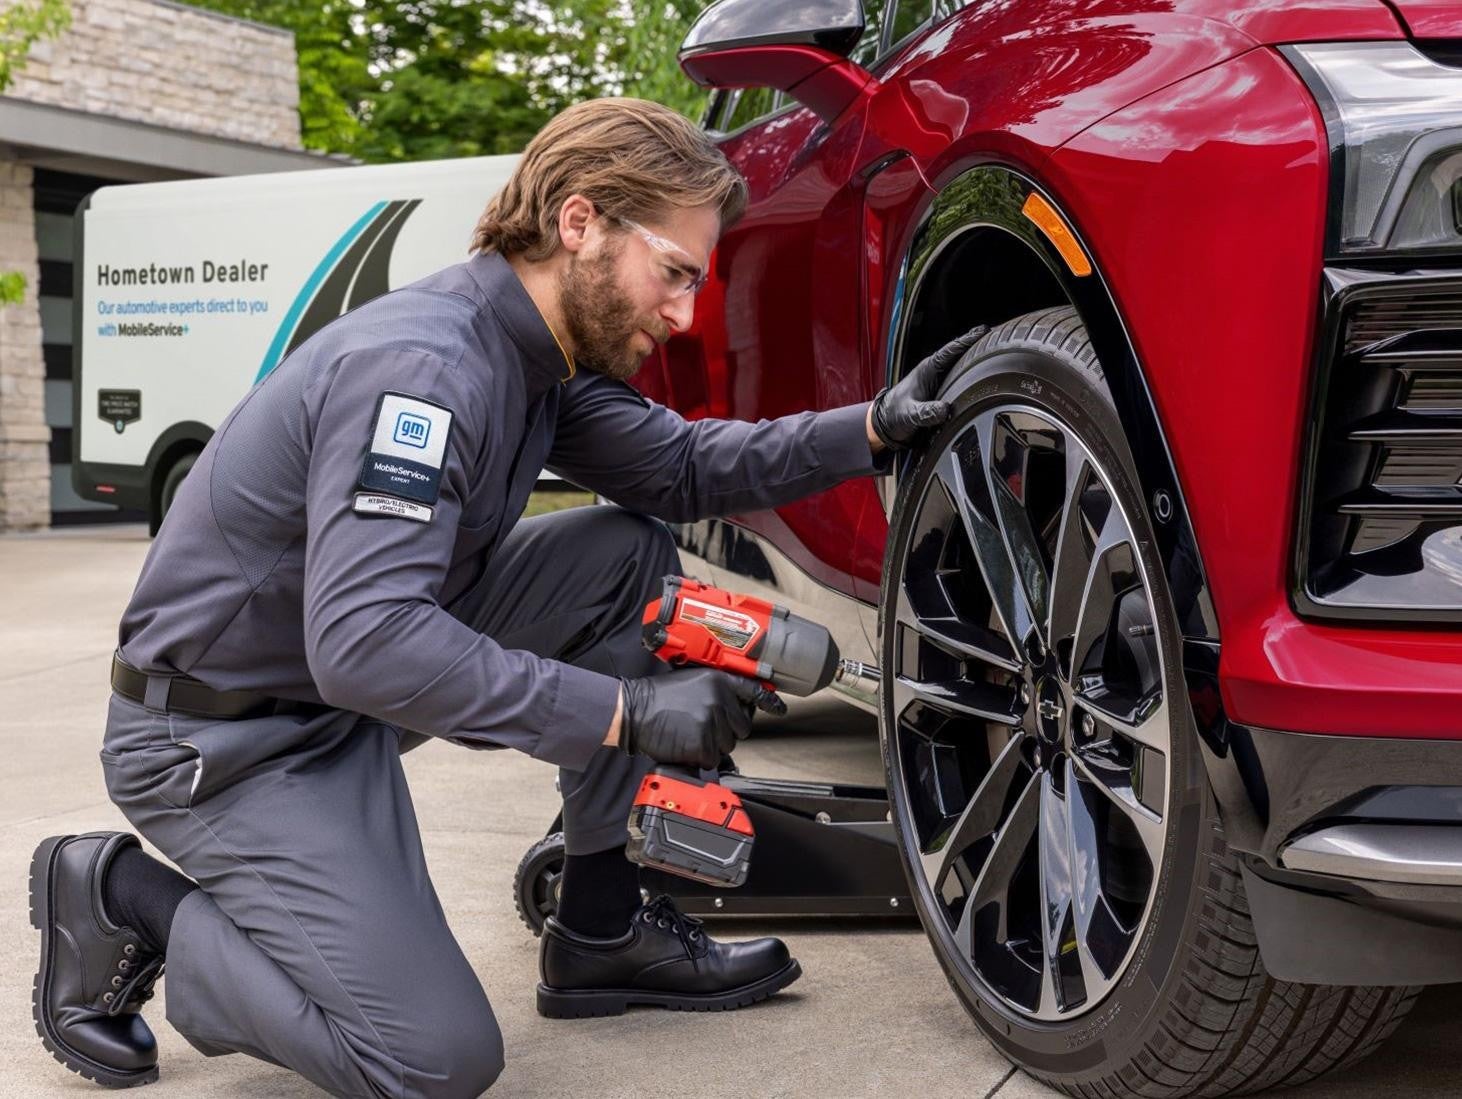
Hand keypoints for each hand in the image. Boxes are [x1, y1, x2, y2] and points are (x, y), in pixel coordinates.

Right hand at [618, 669, 784, 769]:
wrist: (634, 710)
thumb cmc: (657, 697)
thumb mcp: (692, 680)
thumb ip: (716, 688)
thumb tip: (736, 702)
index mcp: (718, 681)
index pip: (753, 691)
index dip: (769, 701)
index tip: (780, 708)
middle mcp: (719, 700)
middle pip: (742, 725)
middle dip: (728, 729)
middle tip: (704, 724)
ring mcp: (712, 722)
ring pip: (729, 743)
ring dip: (713, 743)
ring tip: (691, 732)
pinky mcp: (703, 743)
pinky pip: (713, 758)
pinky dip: (701, 756)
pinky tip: (686, 743)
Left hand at [870, 326, 987, 449]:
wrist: (887, 424)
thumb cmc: (894, 415)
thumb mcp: (910, 414)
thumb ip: (926, 412)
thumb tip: (944, 410)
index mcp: (927, 370)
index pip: (950, 350)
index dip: (966, 341)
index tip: (983, 331)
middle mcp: (935, 372)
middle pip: (960, 354)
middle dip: (978, 345)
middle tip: (999, 337)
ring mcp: (939, 380)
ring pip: (961, 365)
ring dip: (977, 359)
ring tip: (998, 351)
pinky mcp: (942, 391)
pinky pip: (961, 379)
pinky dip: (973, 374)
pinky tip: (986, 374)